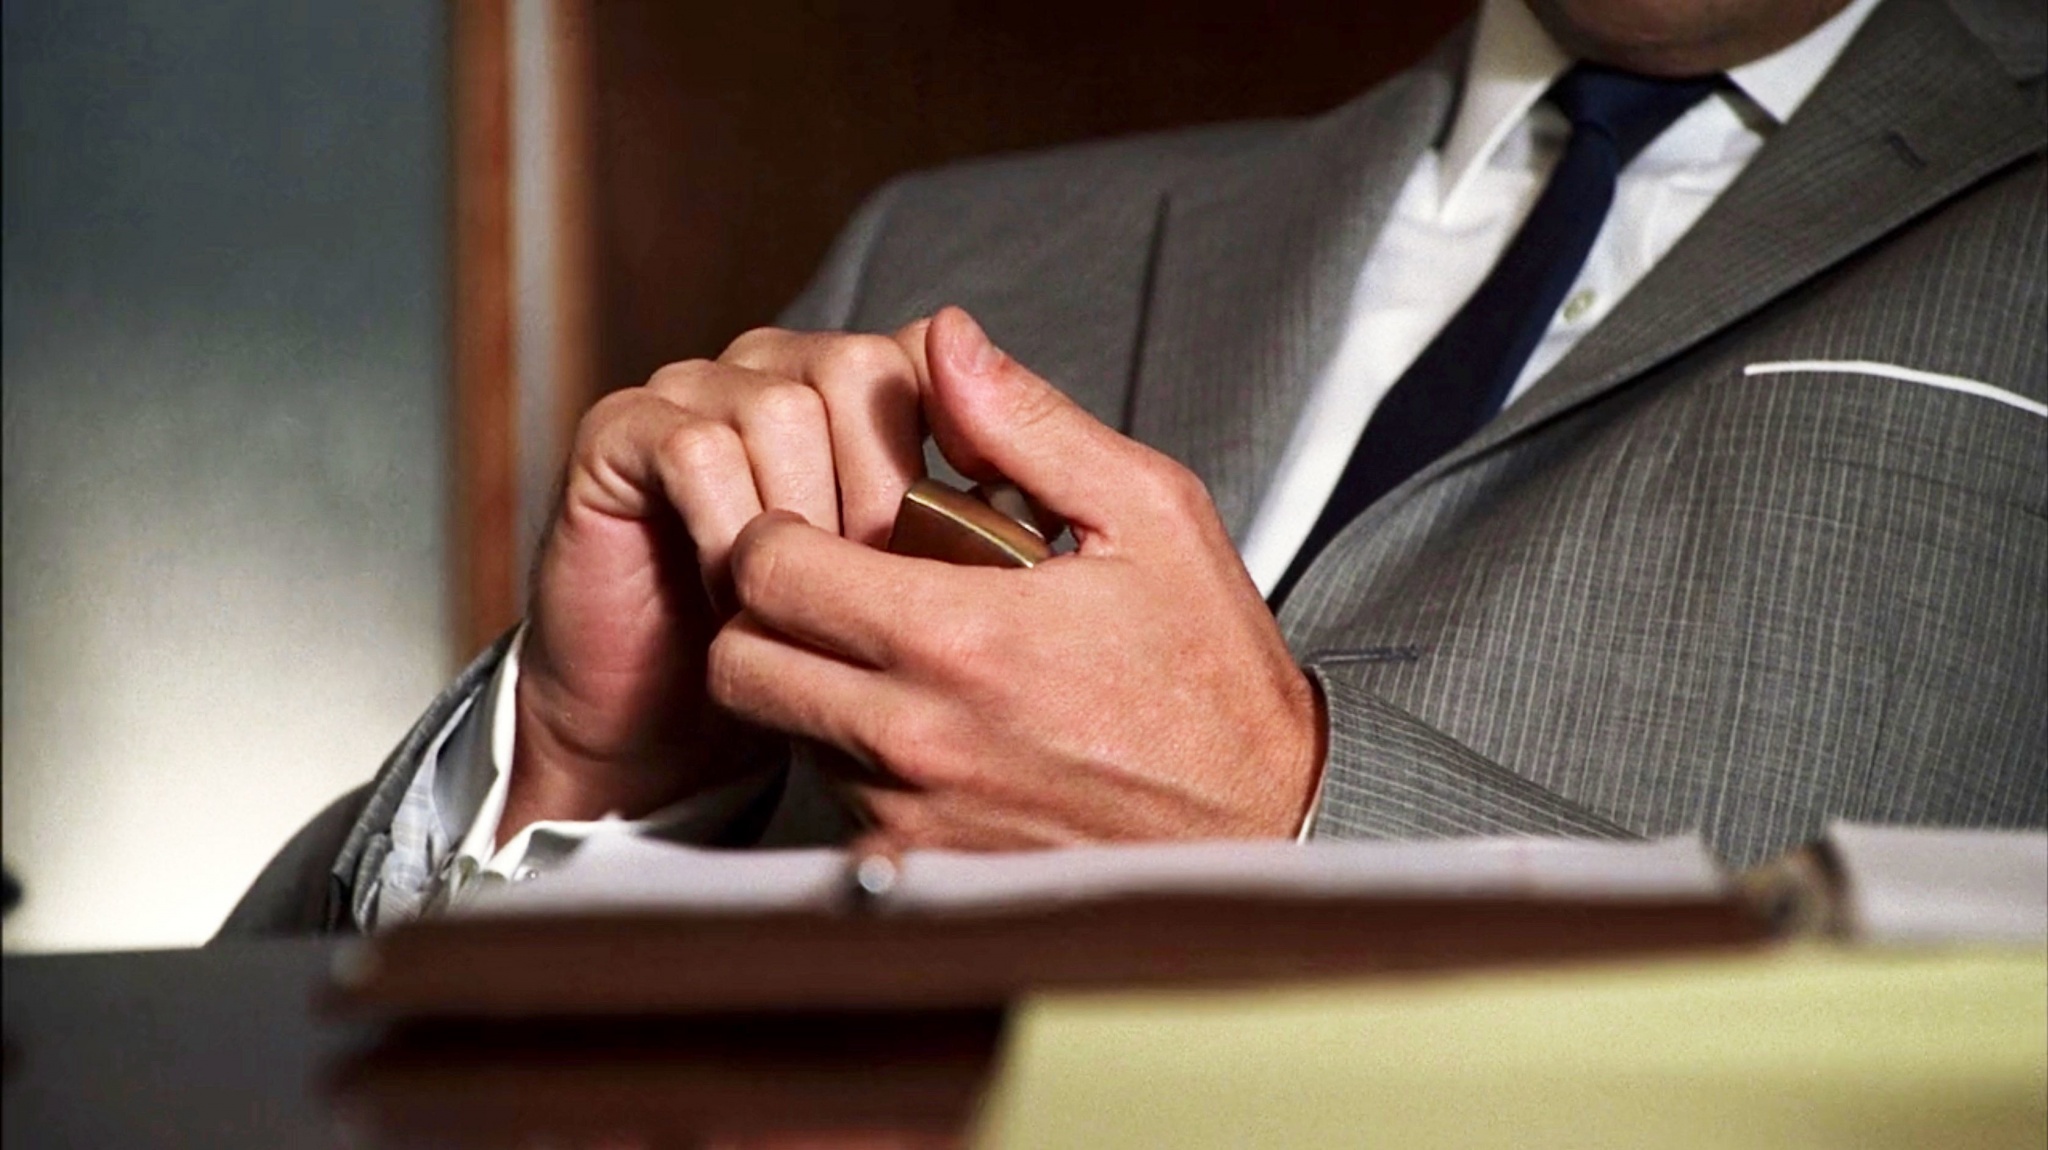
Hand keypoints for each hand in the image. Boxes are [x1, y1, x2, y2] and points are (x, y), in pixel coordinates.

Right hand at [504, 325, 929, 839]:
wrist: (671, 726)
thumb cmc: (804, 656)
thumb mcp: (916, 588)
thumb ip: (976, 507)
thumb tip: (1016, 460)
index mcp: (846, 386)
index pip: (924, 352)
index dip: (953, 438)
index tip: (963, 540)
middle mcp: (768, 367)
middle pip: (858, 369)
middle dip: (880, 494)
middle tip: (870, 591)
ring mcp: (689, 391)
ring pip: (781, 410)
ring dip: (802, 527)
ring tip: (798, 606)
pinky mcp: (618, 434)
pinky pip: (697, 452)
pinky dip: (727, 535)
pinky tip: (732, 599)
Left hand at [707, 308, 1325, 848]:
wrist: (1267, 825)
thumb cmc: (1214, 671)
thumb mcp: (1151, 515)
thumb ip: (1029, 424)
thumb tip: (943, 341)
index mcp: (960, 636)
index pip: (769, 571)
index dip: (772, 533)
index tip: (815, 526)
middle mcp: (918, 737)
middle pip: (737, 666)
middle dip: (758, 614)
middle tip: (820, 585)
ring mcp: (914, 816)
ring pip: (781, 735)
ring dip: (806, 686)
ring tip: (888, 652)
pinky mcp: (926, 871)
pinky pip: (833, 808)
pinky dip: (851, 761)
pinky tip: (922, 726)